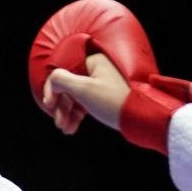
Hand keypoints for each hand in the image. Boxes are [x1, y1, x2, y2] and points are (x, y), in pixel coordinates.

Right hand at [27, 0, 191, 153]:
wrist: (141, 118)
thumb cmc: (113, 102)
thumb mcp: (83, 89)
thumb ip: (62, 80)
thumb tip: (52, 81)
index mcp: (93, 62)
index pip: (63, 72)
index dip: (52, 90)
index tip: (50, 106)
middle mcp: (98, 69)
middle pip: (69, 86)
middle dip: (61, 106)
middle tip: (59, 123)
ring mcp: (103, 84)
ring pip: (76, 97)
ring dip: (67, 113)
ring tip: (65, 128)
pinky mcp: (106, 97)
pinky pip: (85, 104)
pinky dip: (77, 115)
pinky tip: (72, 128)